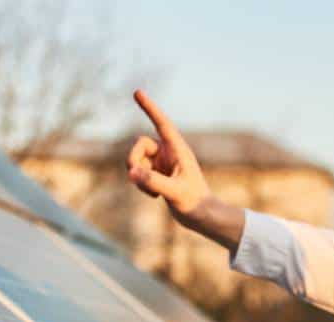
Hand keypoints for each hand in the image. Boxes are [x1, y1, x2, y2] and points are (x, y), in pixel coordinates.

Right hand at [127, 90, 211, 218]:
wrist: (201, 217)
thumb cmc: (195, 203)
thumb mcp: (175, 192)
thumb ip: (154, 182)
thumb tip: (131, 172)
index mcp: (178, 149)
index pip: (161, 123)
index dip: (150, 108)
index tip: (137, 92)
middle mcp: (168, 152)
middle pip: (139, 144)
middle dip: (133, 160)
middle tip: (135, 177)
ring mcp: (161, 163)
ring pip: (136, 159)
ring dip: (137, 175)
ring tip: (152, 193)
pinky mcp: (156, 174)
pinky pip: (137, 172)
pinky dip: (140, 184)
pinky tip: (155, 197)